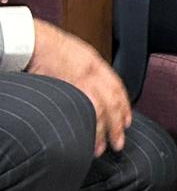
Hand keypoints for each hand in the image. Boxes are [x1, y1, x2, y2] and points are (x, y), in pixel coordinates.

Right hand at [28, 20, 130, 155]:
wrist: (35, 41)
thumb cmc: (53, 46)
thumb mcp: (80, 54)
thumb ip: (89, 71)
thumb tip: (93, 87)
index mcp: (97, 65)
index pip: (118, 90)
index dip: (124, 108)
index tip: (127, 122)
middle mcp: (92, 75)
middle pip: (111, 104)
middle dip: (116, 126)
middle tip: (118, 143)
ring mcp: (79, 83)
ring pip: (97, 111)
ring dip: (100, 132)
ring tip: (99, 149)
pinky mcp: (63, 91)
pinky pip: (78, 112)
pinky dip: (83, 126)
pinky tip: (83, 138)